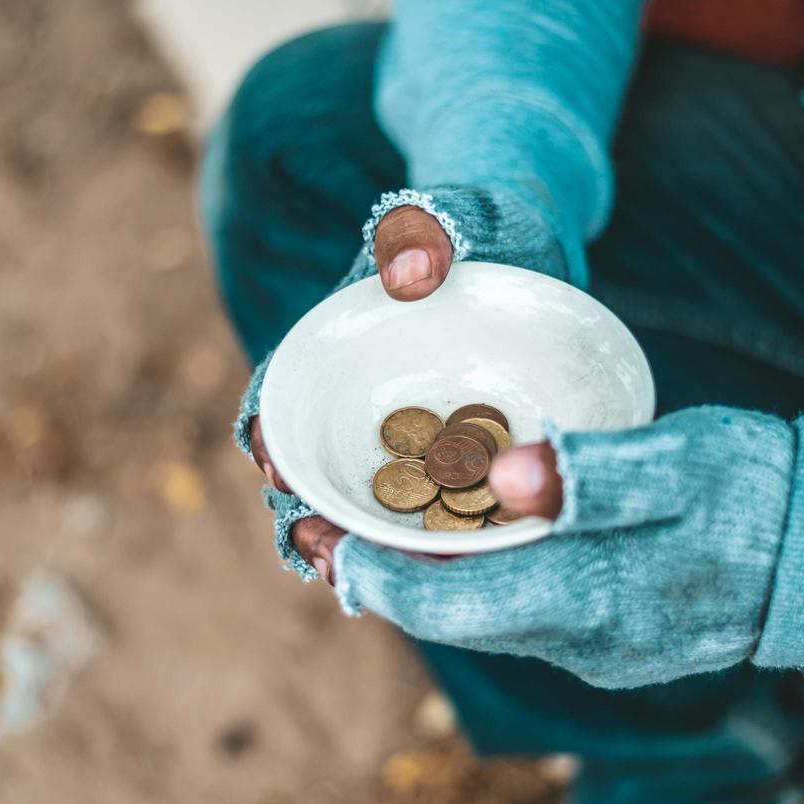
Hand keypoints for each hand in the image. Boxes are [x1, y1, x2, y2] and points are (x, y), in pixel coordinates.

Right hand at [243, 203, 455, 579]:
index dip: (274, 437)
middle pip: (319, 473)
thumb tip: (408, 266)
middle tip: (324, 551)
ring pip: (374, 509)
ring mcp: (411, 444)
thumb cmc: (478, 224)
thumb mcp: (452, 217)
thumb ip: (422, 234)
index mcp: (338, 350)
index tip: (275, 464)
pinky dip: (435, 548)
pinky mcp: (461, 470)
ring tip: (376, 586)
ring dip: (368, 549)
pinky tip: (451, 575)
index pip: (285, 399)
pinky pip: (438, 518)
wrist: (529, 254)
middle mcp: (365, 409)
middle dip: (314, 518)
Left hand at [331, 407, 797, 689]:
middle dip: (384, 577)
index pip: (454, 601)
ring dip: (427, 583)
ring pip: (489, 620)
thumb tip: (505, 478)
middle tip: (318, 531)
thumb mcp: (692, 462)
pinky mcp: (626, 642)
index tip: (319, 539)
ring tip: (372, 531)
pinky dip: (480, 584)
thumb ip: (598, 474)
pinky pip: (527, 617)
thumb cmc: (775, 495)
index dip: (379, 574)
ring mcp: (608, 652)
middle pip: (457, 619)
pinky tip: (464, 543)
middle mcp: (589, 643)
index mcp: (594, 598)